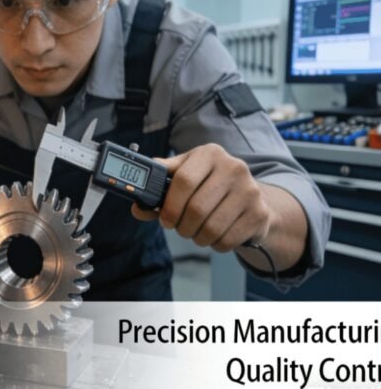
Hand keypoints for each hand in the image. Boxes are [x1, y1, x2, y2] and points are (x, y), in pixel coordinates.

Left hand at [131, 144, 271, 251]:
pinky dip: (215, 244)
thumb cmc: (208, 186)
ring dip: (197, 237)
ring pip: (211, 228)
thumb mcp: (184, 176)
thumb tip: (137, 207)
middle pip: (196, 208)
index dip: (169, 205)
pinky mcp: (259, 213)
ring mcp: (249, 190)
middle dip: (181, 226)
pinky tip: (216, 235)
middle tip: (180, 228)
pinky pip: (227, 240)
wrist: (249, 197)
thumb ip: (158, 188)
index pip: (183, 180)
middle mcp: (233, 167)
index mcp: (209, 154)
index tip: (164, 219)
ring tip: (196, 231)